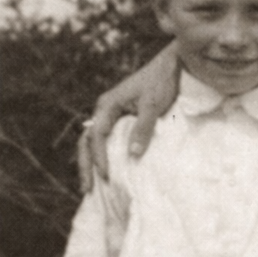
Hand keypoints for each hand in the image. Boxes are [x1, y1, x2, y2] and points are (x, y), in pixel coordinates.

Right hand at [79, 43, 180, 189]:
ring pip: (92, 141)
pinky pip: (105, 139)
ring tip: (90, 186)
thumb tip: (133, 154)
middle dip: (85, 165)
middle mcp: (104, 109)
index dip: (99, 157)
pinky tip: (105, 171)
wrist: (172, 66)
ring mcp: (110, 114)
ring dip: (91, 162)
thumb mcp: (153, 105)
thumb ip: (143, 128)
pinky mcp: (120, 118)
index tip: (106, 176)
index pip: (96, 136)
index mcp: (107, 104)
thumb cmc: (162, 82)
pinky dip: (102, 155)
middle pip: (86, 141)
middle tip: (86, 190)